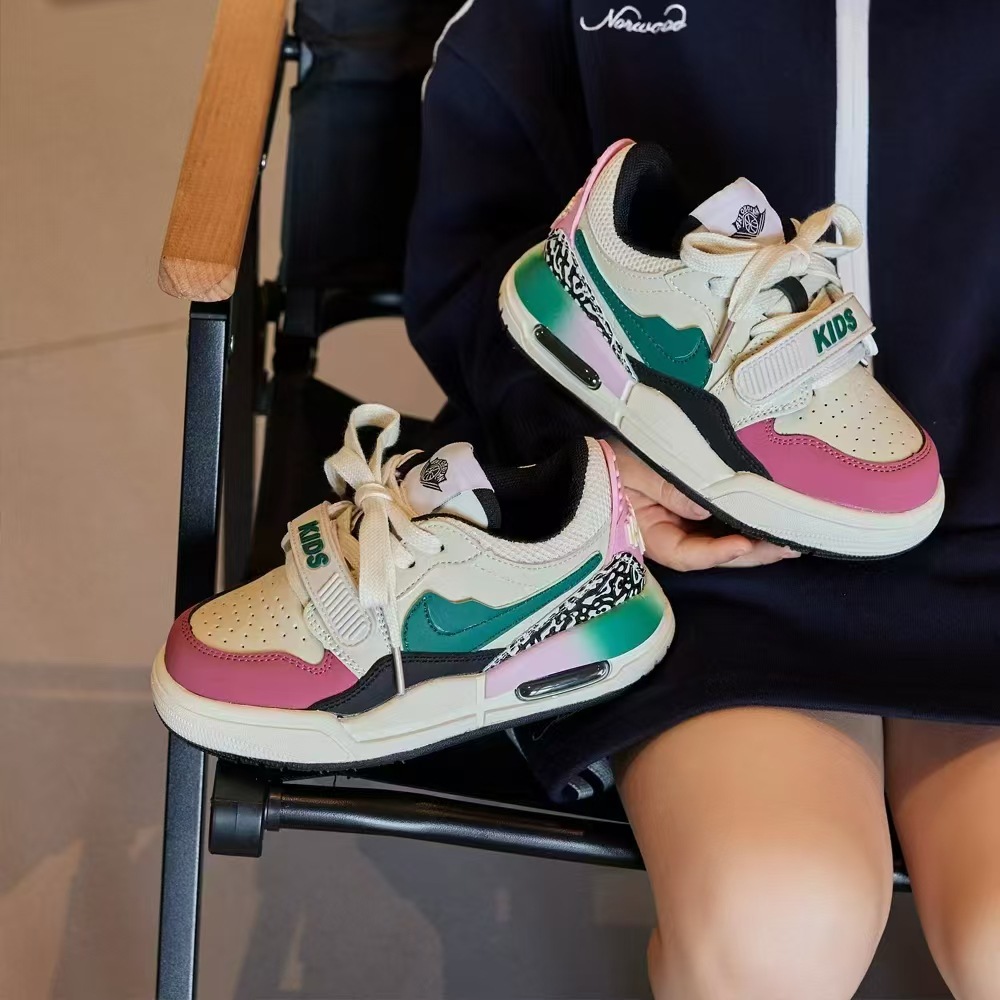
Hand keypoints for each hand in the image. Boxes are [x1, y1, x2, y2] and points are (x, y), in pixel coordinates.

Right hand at [609, 439, 800, 570]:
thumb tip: (706, 508)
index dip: (716, 554)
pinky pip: (719, 525)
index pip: (685, 554)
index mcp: (647, 534)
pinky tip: (769, 525)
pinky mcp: (690, 513)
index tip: (744, 544)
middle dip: (750, 554)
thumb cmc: (608, 462)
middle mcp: (667, 536)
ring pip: (720, 543)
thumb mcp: (634, 469)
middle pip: (712, 554)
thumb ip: (668, 489)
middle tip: (787, 548)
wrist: (597, 452)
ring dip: (754, 544)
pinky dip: (743, 526)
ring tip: (789, 541)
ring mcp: (680, 526)